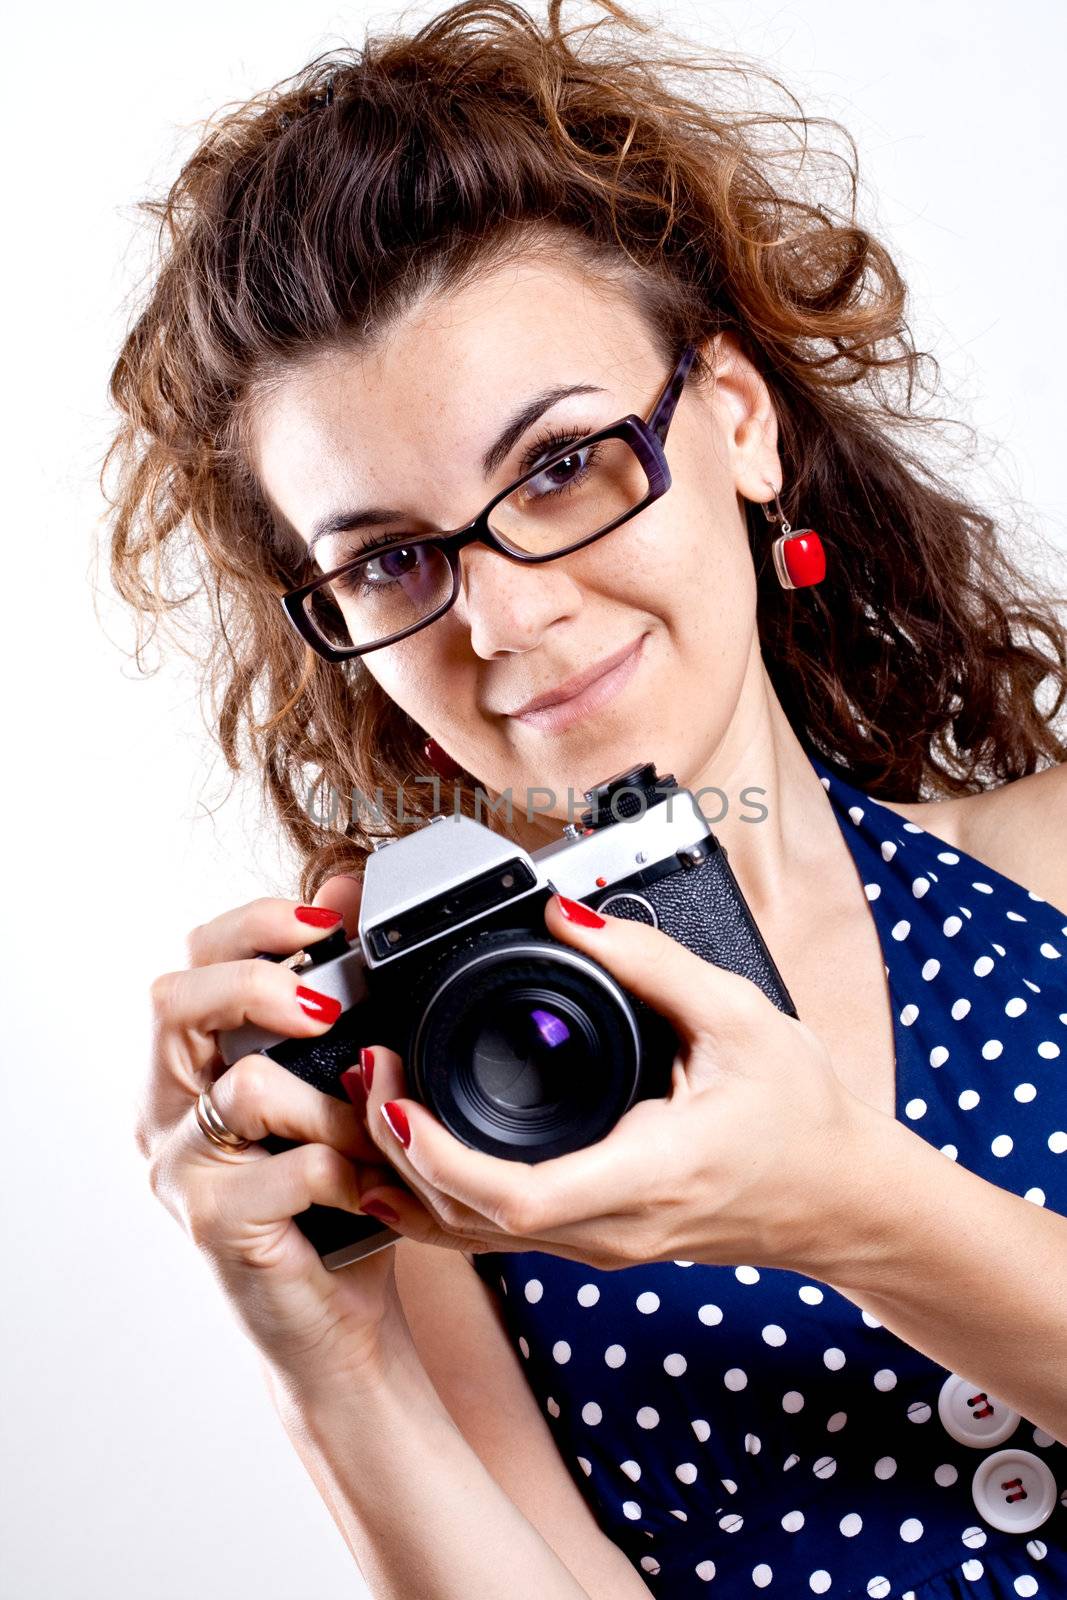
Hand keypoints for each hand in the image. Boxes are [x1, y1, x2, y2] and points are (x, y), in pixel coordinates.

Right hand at [136, 878, 412, 1394]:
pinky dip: (350, 1169)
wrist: (337, 1323)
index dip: (252, 925)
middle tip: (326, 1006)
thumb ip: (330, 1008)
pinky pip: (293, 1166)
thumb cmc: (334, 1197)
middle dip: (258, 983)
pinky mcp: (214, 1224)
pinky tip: (372, 1191)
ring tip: (375, 1133)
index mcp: (187, 1065)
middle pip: (173, 1001)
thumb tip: (346, 897)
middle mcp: (164, 1110)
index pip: (190, 960)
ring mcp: (180, 1170)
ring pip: (244, 1086)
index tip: (324, 918)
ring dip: (333, 1104)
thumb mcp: (333, 1089)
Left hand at [353, 894, 868, 1274]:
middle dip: (400, 1151)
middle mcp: (613, 1227)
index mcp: (649, 1173)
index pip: (518, 1197)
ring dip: (410, 1175)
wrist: (840, 1197)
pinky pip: (497, 1236)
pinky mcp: (595, 1242)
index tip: (398, 1098)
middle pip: (472, 1220)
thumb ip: (650, 961)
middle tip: (371, 1071)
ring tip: (375, 1099)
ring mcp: (600, 1246)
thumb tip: (568, 912)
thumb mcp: (738, 1018)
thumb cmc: (801, 1114)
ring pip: (474, 1237)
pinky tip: (402, 1162)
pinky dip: (439, 1201)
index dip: (439, 1157)